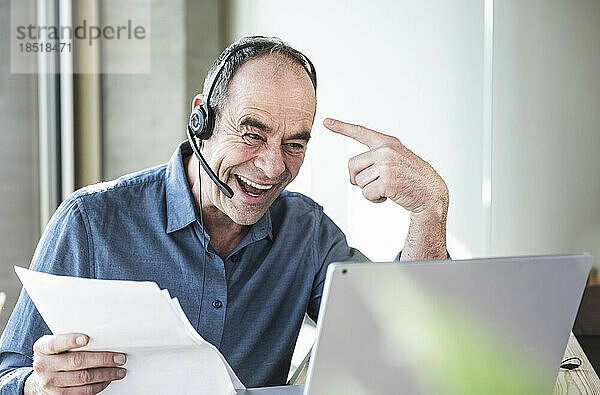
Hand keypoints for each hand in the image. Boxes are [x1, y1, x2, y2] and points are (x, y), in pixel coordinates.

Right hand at [25, 333, 126, 394]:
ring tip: (120, 370)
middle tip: (120, 358)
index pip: (56, 343)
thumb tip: (103, 335)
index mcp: (42, 348)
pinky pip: (83, 392)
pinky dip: (99, 385)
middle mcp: (43, 365)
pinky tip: (108, 379)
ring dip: (106, 374)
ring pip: (83, 378)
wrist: (43, 376)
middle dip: (103, 359)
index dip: (71, 341)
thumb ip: (72, 338)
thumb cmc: (57, 354)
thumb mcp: (57, 343)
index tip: (87, 338)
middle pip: (77, 361)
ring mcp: (50, 382)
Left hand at [323, 118, 447, 215]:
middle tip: (374, 184)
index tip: (327, 121)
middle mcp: (386, 150)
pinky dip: (375, 199)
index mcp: (388, 143)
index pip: (361, 132)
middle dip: (358, 178)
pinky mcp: (386, 181)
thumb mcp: (397, 159)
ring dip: (369, 190)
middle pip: (352, 165)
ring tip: (388, 188)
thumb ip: (377, 158)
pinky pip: (366, 194)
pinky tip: (390, 195)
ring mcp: (386, 165)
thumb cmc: (413, 178)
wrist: (431, 194)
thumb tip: (353, 171)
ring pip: (359, 181)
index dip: (342, 127)